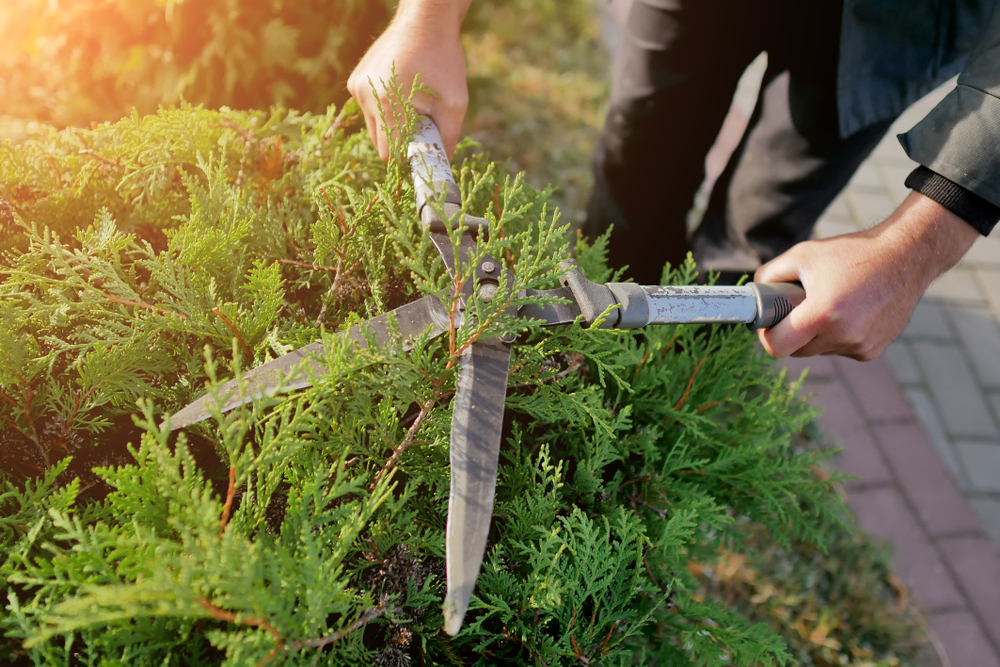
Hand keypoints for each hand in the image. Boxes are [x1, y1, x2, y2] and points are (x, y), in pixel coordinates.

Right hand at [347, 0, 471, 160]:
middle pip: (380, 143)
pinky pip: (369, 110)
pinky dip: (385, 109)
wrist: (425, 21)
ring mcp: (358, 88)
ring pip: (373, 127)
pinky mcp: (355, 81)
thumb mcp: (455, 103)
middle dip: (401, 142)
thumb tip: (442, 166)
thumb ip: (448, 140)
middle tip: (422, 124)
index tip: (422, 151)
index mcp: (388, 104)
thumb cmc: (443, 60)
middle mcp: (366, 96)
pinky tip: (401, 91)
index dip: (407, 157)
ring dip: (392, 126)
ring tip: (413, 104)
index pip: (390, 153)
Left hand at [755, 191, 979, 359]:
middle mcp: (842, 336)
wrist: (906, 257)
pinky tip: (850, 312)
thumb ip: (770, 275)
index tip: (768, 322)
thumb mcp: (802, 254)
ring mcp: (859, 346)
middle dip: (791, 332)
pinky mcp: (872, 350)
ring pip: (819, 350)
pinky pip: (840, 349)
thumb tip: (755, 294)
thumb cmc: (851, 253)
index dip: (766, 336)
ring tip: (830, 303)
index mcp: (821, 314)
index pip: (776, 347)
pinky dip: (837, 336)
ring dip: (816, 334)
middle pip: (796, 350)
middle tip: (798, 307)